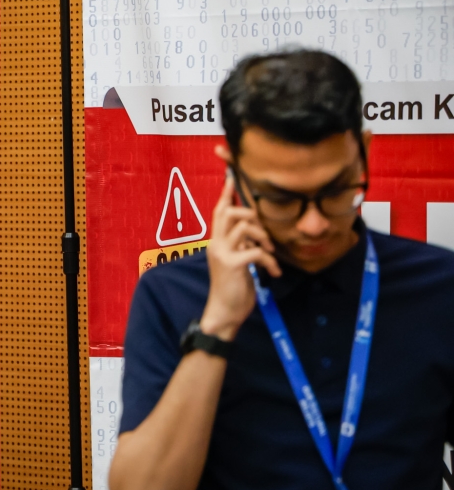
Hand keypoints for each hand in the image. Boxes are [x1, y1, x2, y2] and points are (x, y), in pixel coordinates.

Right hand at [201, 176, 281, 340]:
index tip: (230, 176)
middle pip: (229, 212)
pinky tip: (274, 272)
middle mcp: (216, 243)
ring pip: (243, 226)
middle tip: (264, 232)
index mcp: (216, 242)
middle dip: (251, 214)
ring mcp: (222, 253)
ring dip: (263, 236)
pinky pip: (255, 250)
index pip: (218, 211)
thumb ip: (240, 246)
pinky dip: (269, 260)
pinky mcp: (233, 265)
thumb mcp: (237, 262)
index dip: (226, 193)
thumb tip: (253, 234)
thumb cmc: (232, 288)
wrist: (224, 313)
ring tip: (270, 253)